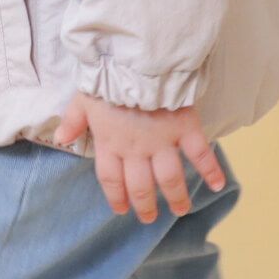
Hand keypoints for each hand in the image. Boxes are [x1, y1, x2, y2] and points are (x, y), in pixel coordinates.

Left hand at [54, 91, 226, 222]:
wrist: (137, 61)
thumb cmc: (109, 77)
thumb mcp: (83, 97)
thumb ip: (73, 120)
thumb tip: (60, 138)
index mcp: (110, 143)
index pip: (111, 179)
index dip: (116, 196)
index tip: (122, 210)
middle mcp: (136, 149)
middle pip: (141, 185)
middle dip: (145, 205)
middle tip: (150, 218)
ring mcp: (163, 141)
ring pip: (169, 178)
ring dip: (176, 196)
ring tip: (180, 209)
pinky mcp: (185, 128)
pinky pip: (200, 154)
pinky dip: (211, 170)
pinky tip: (218, 185)